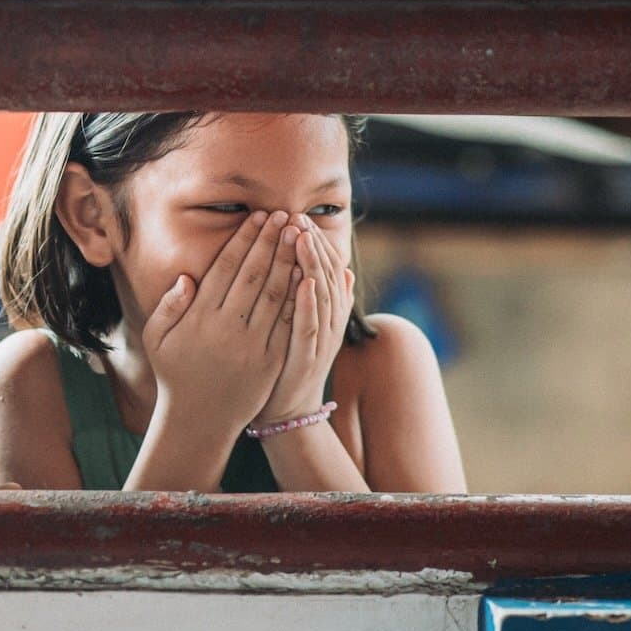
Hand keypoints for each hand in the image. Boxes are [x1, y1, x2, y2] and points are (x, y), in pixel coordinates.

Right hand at [142, 210, 302, 439]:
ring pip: (274, 295)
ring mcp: (251, 346)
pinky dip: (298, 297)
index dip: (244, 241)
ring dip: (288, 261)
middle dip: (271, 242)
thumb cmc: (175, 374)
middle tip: (285, 215)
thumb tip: (187, 277)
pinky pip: (287, 324)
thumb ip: (169, 306)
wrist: (198, 421)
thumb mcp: (157, 339)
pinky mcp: (270, 362)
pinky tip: (308, 275)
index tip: (257, 218)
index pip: (226, 269)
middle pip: (254, 275)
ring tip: (299, 235)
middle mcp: (227, 329)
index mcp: (200, 318)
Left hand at [257, 219, 355, 423]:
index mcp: (327, 313)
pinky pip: (309, 327)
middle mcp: (328, 324)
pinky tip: (303, 282)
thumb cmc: (288, 363)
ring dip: (311, 266)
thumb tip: (345, 270)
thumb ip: (323, 299)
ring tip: (302, 238)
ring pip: (320, 297)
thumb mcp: (306, 326)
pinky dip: (308, 304)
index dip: (316, 244)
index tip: (300, 219)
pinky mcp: (306, 360)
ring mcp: (319, 342)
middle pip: (325, 277)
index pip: (325, 270)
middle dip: (313, 246)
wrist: (285, 411)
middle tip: (298, 218)